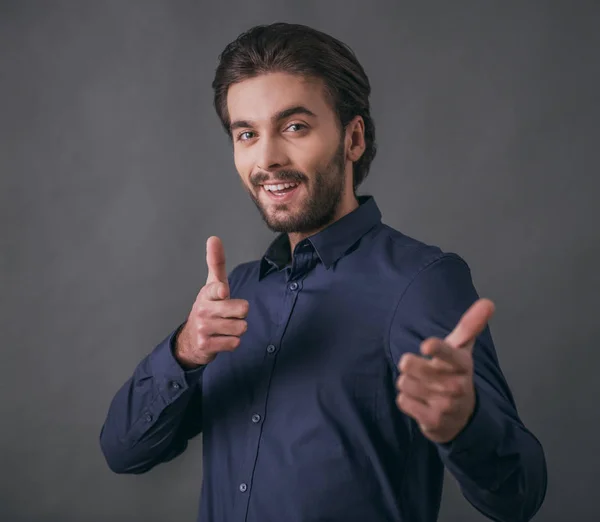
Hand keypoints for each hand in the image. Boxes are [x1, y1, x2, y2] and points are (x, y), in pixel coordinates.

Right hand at [174, 236, 248, 368]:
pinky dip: (232, 342)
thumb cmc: (209, 307)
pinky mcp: (207, 345)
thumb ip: (216, 263)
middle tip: (230, 314)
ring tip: (226, 326)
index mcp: (207, 293)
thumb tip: (214, 238)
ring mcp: (203, 328)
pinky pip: (234, 343)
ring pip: (240, 328)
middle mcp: (203, 310)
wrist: (191, 338)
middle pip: (242, 310)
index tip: (223, 292)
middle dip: (241, 314)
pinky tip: (222, 338)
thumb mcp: (213, 285)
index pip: (217, 289)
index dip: (222, 292)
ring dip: (237, 329)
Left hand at [395, 298, 494, 442]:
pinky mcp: (433, 422)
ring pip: (404, 382)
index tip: (426, 345)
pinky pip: (403, 401)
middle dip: (409, 365)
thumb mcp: (462, 351)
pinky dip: (406, 400)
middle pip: (410, 365)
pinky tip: (419, 402)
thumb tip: (488, 302)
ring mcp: (445, 405)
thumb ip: (470, 326)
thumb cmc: (455, 375)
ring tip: (421, 386)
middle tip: (419, 369)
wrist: (462, 418)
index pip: (449, 353)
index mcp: (462, 364)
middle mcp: (456, 385)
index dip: (437, 349)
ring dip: (407, 383)